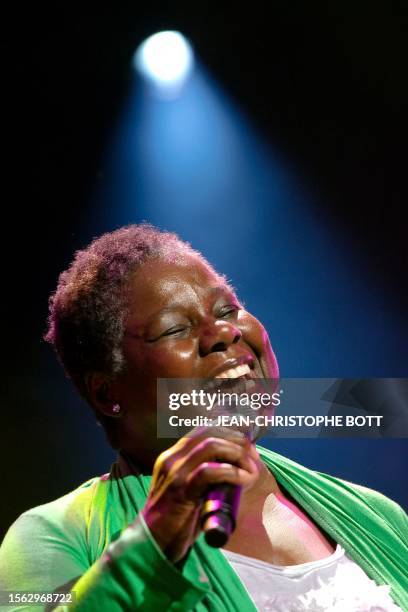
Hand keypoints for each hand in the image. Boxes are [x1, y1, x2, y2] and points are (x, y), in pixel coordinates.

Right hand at [140, 428, 259, 562]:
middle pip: (209, 432)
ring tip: (250, 468)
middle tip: (253, 455)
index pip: (203, 430)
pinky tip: (244, 479)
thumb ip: (206, 477)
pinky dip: (232, 472)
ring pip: (210, 446)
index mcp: (173, 456)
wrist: (152, 544)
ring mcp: (175, 472)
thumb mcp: (189, 490)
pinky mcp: (180, 490)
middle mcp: (172, 458)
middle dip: (236, 440)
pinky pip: (209, 472)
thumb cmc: (176, 520)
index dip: (229, 432)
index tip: (248, 443)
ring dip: (237, 454)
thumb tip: (238, 467)